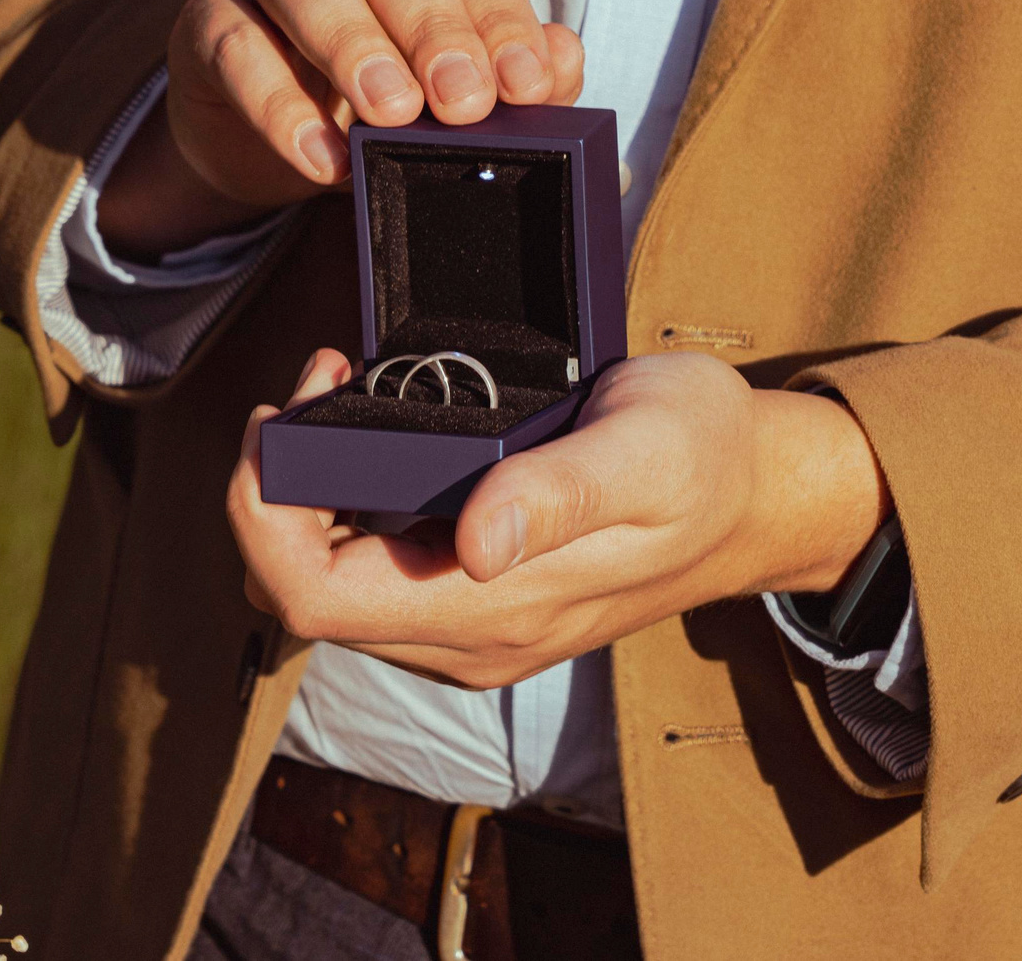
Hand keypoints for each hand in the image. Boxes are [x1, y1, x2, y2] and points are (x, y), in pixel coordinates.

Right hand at [99, 0, 586, 257]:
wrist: (275, 122)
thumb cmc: (385, 80)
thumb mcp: (453, 74)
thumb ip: (513, 67)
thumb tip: (563, 63)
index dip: (501, 15)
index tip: (527, 85)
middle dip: (432, 27)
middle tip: (463, 102)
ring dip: (354, 48)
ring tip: (391, 115)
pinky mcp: (205, 15)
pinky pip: (238, 49)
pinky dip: (280, 107)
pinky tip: (322, 157)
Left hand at [226, 350, 891, 689]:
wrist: (759, 497)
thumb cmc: (705, 457)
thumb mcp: (645, 451)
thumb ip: (560, 495)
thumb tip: (477, 541)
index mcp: (496, 611)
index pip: (314, 599)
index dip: (263, 517)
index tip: (280, 422)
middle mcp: (469, 638)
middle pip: (303, 594)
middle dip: (277, 489)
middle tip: (321, 383)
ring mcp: (472, 627)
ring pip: (330, 585)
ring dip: (308, 495)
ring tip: (346, 393)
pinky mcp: (479, 601)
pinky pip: (372, 572)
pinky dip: (347, 503)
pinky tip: (381, 436)